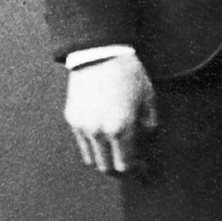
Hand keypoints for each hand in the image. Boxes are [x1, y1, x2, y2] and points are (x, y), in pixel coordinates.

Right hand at [64, 53, 157, 174]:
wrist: (99, 51)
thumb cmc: (128, 72)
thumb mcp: (148, 95)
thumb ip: (150, 122)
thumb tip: (146, 138)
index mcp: (120, 128)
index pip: (125, 165)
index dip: (135, 169)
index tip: (141, 166)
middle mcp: (99, 132)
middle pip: (106, 168)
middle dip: (118, 168)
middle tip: (128, 160)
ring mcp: (83, 126)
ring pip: (91, 158)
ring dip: (103, 158)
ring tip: (114, 148)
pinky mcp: (72, 118)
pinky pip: (82, 141)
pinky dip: (92, 144)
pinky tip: (102, 131)